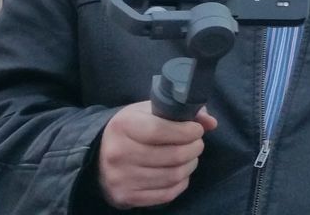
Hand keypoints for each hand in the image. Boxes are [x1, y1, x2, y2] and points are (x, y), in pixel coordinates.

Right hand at [97, 102, 215, 209]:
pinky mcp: (126, 197)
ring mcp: (121, 178)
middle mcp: (119, 153)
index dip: (187, 131)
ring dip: (190, 165)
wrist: (99, 156)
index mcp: (123, 126)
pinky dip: (181, 183)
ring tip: (190, 157)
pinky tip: (180, 173)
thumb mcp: (149, 111)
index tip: (197, 130)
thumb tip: (210, 122)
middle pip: (173, 155)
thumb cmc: (131, 129)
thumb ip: (180, 112)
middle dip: (195, 148)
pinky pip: (167, 194)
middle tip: (197, 144)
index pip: (161, 130)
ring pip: (173, 175)